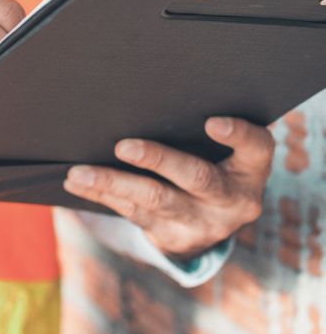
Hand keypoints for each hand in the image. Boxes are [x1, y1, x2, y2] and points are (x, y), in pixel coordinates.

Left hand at [64, 117, 274, 257]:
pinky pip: (132, 213)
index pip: (255, 148)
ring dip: (111, 183)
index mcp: (250, 171)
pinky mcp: (171, 237)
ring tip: (78, 173)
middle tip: (123, 147)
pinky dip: (101, 195)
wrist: (211, 224)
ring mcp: (202, 223)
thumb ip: (198, 129)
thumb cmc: (212, 164)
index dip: (237, 135)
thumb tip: (143, 96)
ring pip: (154, 200)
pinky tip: (77, 183)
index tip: (212, 121)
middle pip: (196, 177)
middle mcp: (231, 200)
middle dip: (157, 160)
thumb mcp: (222, 152)